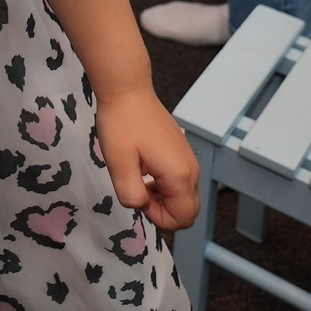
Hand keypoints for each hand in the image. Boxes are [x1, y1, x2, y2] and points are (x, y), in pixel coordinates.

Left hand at [96, 87, 199, 232]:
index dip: (159, 219)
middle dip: (163, 211)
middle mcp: (191, 169)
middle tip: (138, 192)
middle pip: (188, 210)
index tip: (138, 200)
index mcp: (180, 176)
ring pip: (184, 196)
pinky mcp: (182, 152)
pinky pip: (180, 181)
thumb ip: (131, 195)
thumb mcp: (119, 164)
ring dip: (163, 199)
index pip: (183, 219)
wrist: (128, 91)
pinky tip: (144, 170)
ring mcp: (189, 159)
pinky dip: (164, 186)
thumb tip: (140, 206)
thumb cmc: (122, 124)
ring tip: (138, 180)